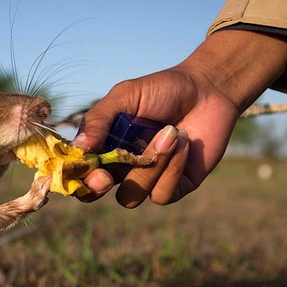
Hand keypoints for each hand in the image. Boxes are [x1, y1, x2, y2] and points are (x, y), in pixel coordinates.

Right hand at [74, 67, 237, 206]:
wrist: (209, 89)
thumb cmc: (164, 89)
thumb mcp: (126, 95)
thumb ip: (99, 119)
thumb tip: (79, 147)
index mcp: (103, 147)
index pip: (79, 171)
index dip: (78, 177)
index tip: (89, 167)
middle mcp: (121, 167)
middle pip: (95, 195)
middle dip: (97, 188)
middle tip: (107, 176)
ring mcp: (148, 180)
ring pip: (131, 197)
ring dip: (148, 167)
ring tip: (170, 132)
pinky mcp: (175, 187)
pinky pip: (162, 194)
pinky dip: (172, 168)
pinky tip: (184, 142)